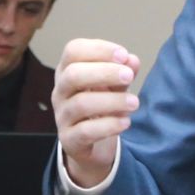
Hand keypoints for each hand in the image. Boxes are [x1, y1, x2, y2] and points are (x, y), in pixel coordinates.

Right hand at [52, 39, 140, 188]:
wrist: (91, 145)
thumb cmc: (101, 106)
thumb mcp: (115, 85)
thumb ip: (124, 71)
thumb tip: (132, 60)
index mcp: (68, 71)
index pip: (73, 51)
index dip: (98, 49)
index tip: (123, 55)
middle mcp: (60, 92)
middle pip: (73, 74)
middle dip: (104, 72)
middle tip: (129, 76)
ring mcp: (62, 116)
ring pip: (81, 104)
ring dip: (112, 101)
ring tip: (134, 103)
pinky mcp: (69, 140)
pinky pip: (85, 131)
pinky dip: (108, 125)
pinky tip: (125, 122)